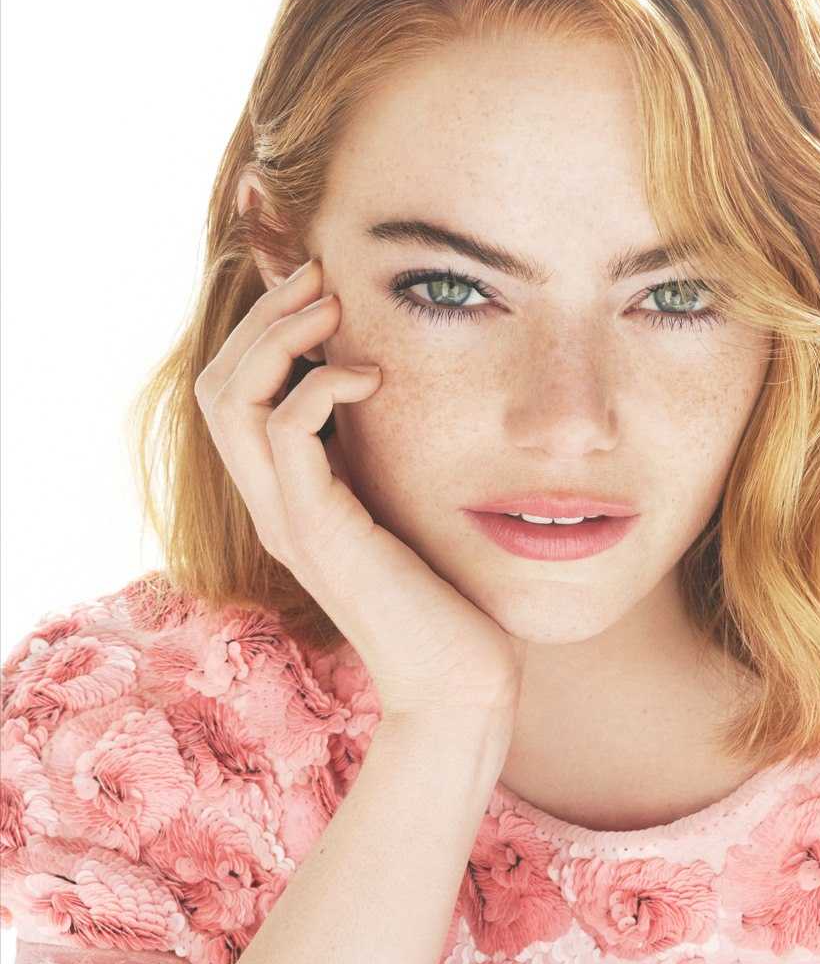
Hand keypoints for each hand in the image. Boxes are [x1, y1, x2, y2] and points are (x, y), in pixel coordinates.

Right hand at [196, 255, 525, 717]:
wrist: (459, 684)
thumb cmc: (452, 603)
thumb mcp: (412, 511)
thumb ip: (391, 462)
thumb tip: (407, 395)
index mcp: (291, 499)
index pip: (235, 396)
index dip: (266, 333)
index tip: (325, 294)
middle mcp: (274, 506)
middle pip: (217, 385)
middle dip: (264, 318)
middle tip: (322, 279)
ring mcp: (287, 519)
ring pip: (231, 398)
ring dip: (279, 336)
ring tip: (336, 307)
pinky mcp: (318, 531)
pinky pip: (283, 431)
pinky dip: (319, 385)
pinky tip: (371, 377)